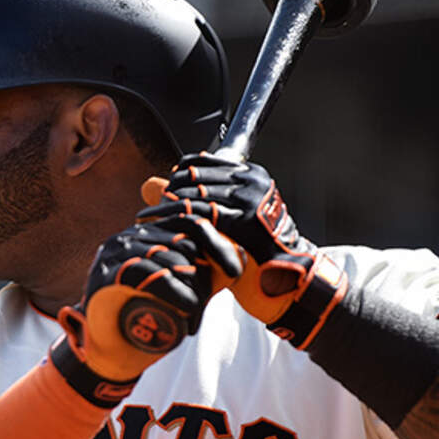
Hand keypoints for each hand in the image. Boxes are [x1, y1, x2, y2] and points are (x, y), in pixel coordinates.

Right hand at [57, 219, 240, 379]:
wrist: (110, 353)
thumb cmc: (148, 320)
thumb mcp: (182, 292)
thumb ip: (205, 273)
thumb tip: (240, 258)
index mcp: (149, 234)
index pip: (189, 224)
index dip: (216, 244)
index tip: (236, 272)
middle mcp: (131, 236)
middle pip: (184, 243)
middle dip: (202, 277)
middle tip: (201, 307)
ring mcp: (116, 253)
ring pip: (171, 259)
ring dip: (190, 291)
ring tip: (192, 317)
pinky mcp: (107, 274)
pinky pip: (149, 273)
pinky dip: (174, 291)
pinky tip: (188, 307)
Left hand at [138, 153, 348, 349]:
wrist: (288, 277)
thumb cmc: (257, 251)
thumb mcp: (227, 218)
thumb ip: (192, 198)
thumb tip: (149, 183)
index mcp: (251, 175)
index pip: (200, 161)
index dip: (177, 175)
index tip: (166, 191)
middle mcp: (251, 182)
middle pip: (193, 176)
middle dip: (170, 192)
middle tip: (152, 209)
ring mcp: (248, 199)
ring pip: (193, 194)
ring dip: (168, 207)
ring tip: (150, 219)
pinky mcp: (242, 221)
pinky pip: (200, 215)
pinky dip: (179, 221)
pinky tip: (165, 230)